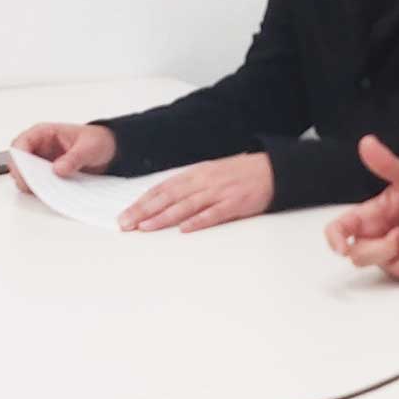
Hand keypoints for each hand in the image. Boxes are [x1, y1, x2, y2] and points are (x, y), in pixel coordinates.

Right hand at [8, 122, 116, 190]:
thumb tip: (58, 170)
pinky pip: (39, 184)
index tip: (25, 174)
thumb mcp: (90, 147)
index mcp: (43, 133)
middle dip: (24, 177)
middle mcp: (38, 147)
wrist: (110, 150)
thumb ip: (74, 158)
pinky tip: (52, 194)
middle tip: (35, 189)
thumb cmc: (98, 141)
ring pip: (26, 176)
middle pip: (18, 164)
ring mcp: (41, 162)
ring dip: (33, 185)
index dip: (18, 161)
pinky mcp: (47, 174)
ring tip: (47, 192)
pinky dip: (42, 190)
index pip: (19, 145)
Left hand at [118, 153, 273, 232]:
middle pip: (169, 197)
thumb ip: (189, 185)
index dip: (142, 201)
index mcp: (197, 173)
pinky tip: (185, 228)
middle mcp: (205, 182)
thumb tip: (164, 199)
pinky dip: (199, 221)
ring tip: (145, 227)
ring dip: (164, 217)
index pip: (163, 188)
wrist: (274, 170)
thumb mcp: (211, 172)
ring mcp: (220, 193)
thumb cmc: (241, 173)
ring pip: (186, 206)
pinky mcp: (236, 204)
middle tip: (125, 224)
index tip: (125, 214)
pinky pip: (214, 214)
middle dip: (144, 211)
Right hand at [324, 136, 398, 278]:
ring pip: (378, 265)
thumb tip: (367, 142)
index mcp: (367, 217)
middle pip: (357, 255)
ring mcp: (389, 253)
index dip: (334, 239)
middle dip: (376, 249)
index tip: (341, 246)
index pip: (339, 230)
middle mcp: (374, 237)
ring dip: (394, 254)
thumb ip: (387, 163)